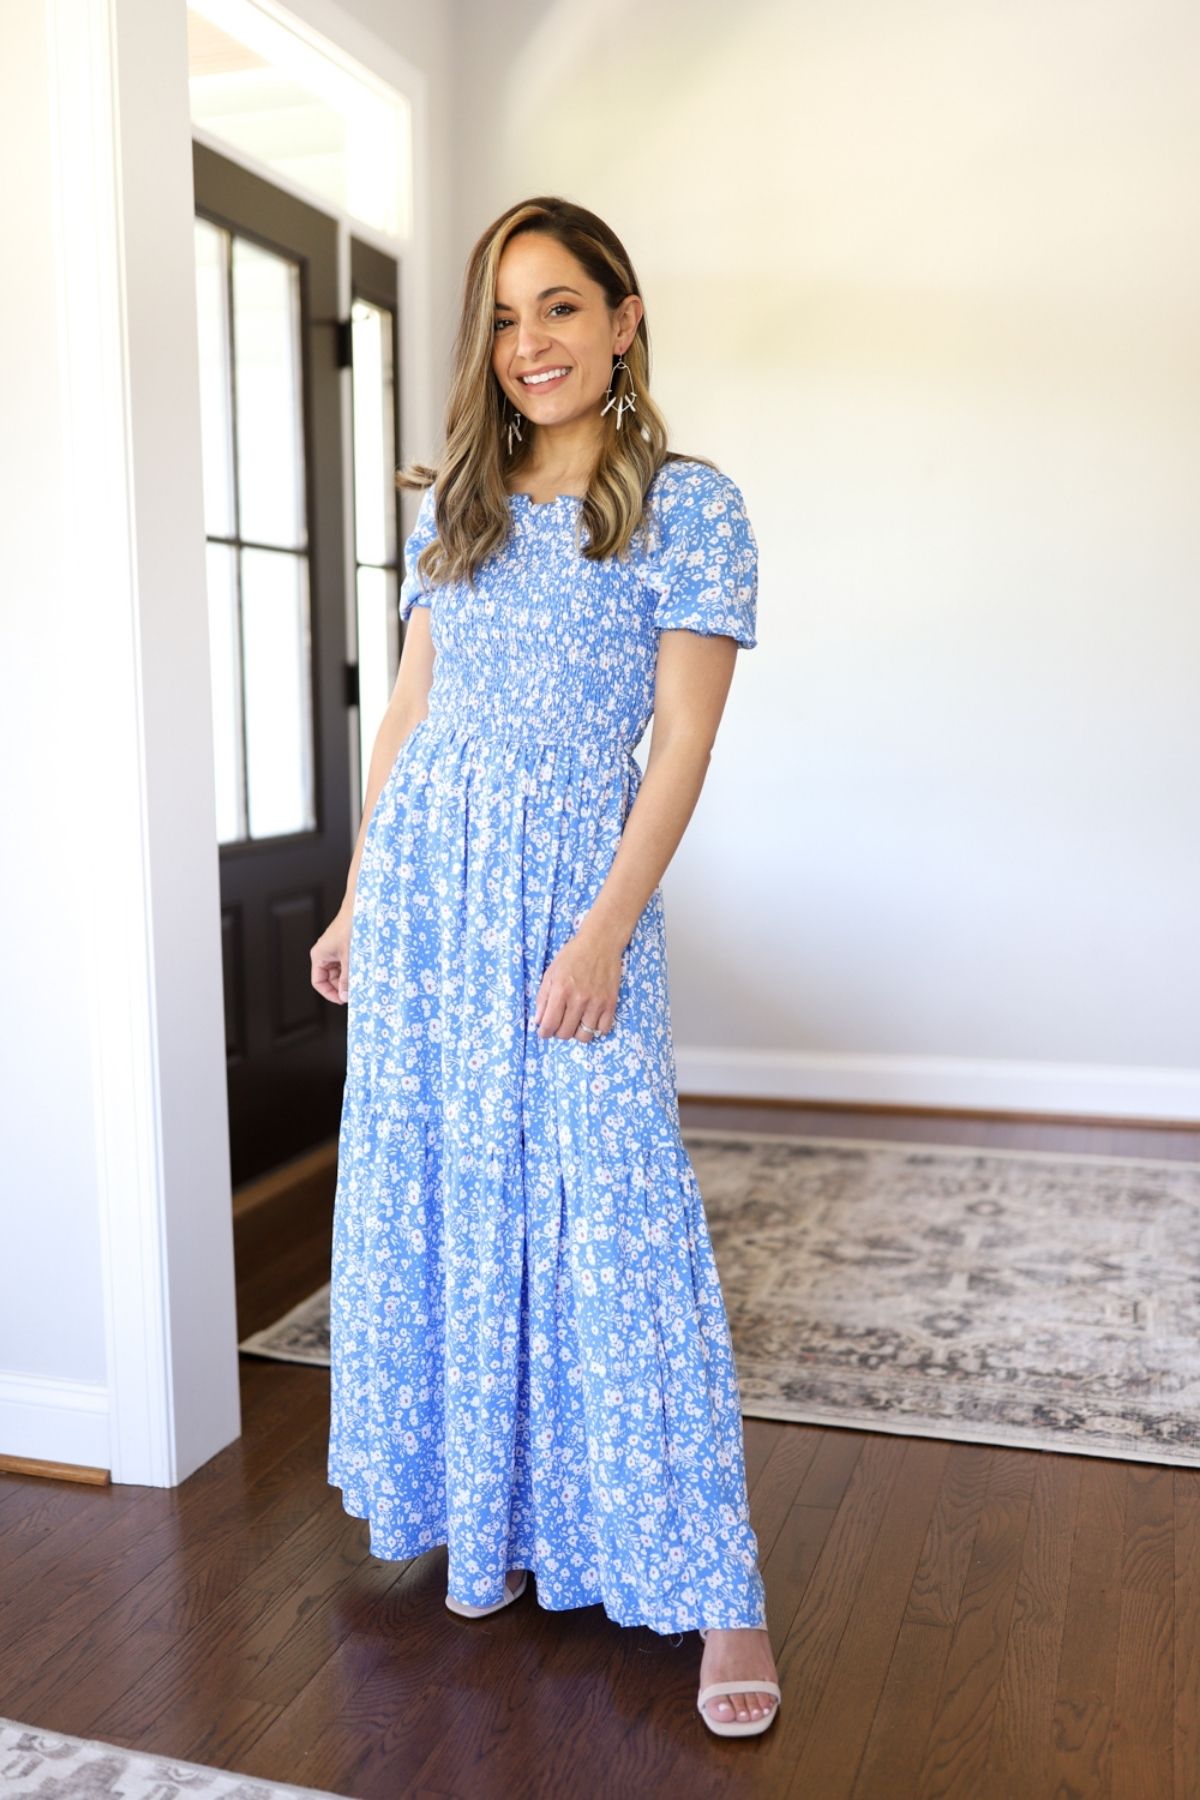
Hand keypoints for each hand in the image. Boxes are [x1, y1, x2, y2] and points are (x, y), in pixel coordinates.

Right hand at [311, 906, 352, 1004]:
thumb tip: (344, 995)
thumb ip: (346, 978)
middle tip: (356, 992)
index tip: (343, 1000)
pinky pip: (345, 963)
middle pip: (330, 979)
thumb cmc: (351, 927)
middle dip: (342, 986)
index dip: (330, 993)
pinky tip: (363, 970)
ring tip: (361, 980)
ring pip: (339, 972)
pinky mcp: (344, 947)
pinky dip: (353, 969)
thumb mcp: (349, 958)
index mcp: (319, 956)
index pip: (318, 982)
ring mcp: (334, 950)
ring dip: (349, 977)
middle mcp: (324, 954)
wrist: (360, 908)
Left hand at [534, 919, 623, 1040]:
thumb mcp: (551, 972)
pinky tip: (591, 1019)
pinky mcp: (611, 1003)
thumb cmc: (573, 955)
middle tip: (559, 1024)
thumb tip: (538, 1021)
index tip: (544, 1031)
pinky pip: (603, 1030)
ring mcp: (596, 1002)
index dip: (544, 1032)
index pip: (549, 1024)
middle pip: (565, 1033)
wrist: (600, 943)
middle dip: (558, 1033)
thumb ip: (543, 998)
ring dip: (577, 1033)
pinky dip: (595, 1029)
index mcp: (561, 990)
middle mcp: (578, 999)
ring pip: (584, 1036)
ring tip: (575, 1023)